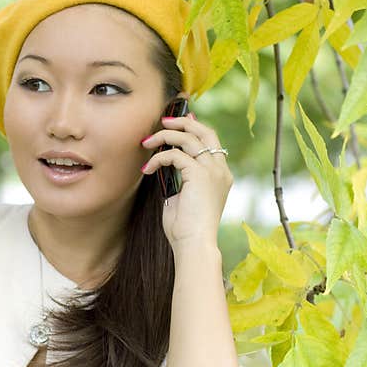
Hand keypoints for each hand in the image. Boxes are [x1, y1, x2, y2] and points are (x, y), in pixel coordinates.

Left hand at [139, 113, 232, 248]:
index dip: (194, 129)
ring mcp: (212, 171)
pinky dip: (158, 158)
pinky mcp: (200, 175)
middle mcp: (220, 170)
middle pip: (206, 132)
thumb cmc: (185, 229)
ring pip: (189, 138)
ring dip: (164, 137)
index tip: (176, 125)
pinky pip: (175, 155)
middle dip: (184, 122)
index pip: (211, 142)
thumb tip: (164, 162)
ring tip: (146, 142)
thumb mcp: (182, 197)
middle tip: (163, 122)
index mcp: (220, 176)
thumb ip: (178, 178)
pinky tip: (147, 169)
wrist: (194, 244)